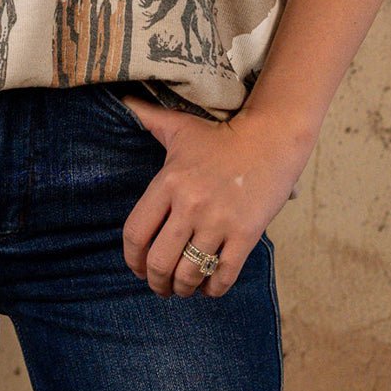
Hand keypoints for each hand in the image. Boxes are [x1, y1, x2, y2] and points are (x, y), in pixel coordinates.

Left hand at [118, 97, 311, 299]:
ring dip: (183, 290)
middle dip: (156, 282)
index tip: (137, 268)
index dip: (132, 260)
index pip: (136, 233)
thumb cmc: (219, 135)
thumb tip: (121, 100)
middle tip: (160, 287)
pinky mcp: (245, 234)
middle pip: (160, 262)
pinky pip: (223, 276)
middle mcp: (190, 204)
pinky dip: (212, 290)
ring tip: (183, 289)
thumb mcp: (179, 125)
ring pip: (190, 274)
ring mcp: (218, 222)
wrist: (269, 139)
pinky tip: (209, 288)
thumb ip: (146, 116)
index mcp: (168, 182)